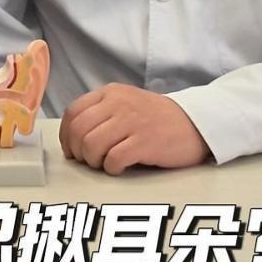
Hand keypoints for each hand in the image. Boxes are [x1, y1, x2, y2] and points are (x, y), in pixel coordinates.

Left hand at [58, 84, 211, 174]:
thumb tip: (72, 138)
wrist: (195, 123)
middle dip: (78, 151)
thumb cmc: (157, 119)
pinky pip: (113, 159)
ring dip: (94, 161)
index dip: (66, 136)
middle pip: (78, 130)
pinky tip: (120, 167)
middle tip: (89, 161)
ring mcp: (132, 122)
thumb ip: (100, 113)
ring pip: (91, 145)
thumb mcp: (126, 103)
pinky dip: (111, 169)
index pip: (73, 112)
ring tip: (106, 163)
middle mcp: (119, 104)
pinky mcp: (145, 142)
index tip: (71, 150)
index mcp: (111, 93)